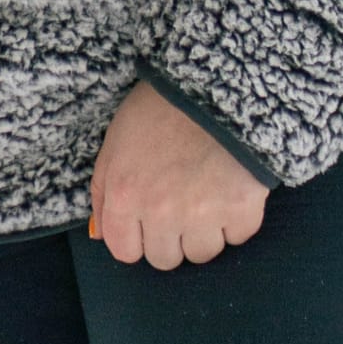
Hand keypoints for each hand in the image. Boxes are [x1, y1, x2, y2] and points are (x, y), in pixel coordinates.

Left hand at [88, 81, 268, 269]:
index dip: (137, 237)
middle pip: (164, 259)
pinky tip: (230, 189)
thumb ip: (104, 192)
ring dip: (204, 232)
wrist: (214, 84)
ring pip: (202, 253)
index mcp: (125, 196)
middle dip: (170, 237)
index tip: (148, 221)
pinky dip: (236, 219)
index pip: (125, 251)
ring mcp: (203, 216)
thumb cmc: (160, 108)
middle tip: (180, 205)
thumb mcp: (116, 142)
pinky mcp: (241, 211)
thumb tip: (101, 235)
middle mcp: (160, 213)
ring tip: (206, 195)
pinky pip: (237, 237)